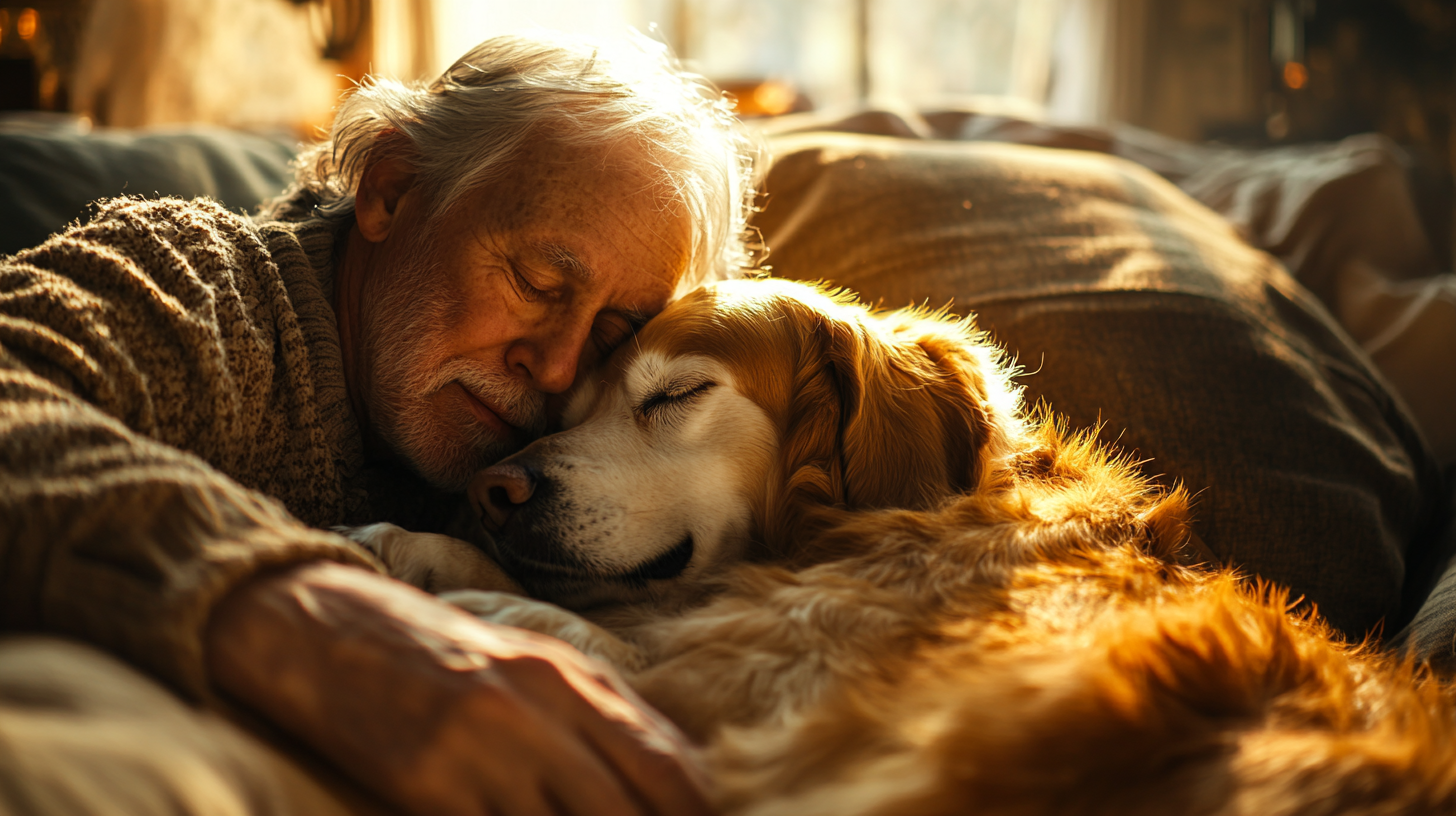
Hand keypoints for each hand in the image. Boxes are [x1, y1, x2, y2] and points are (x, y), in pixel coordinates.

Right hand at [206, 561, 713, 815]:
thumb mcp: (529, 662)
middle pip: (627, 808)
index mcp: (571, 676)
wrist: (320, 626)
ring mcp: (482, 748)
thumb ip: (601, 711)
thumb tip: (677, 772)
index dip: (695, 812)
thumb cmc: (435, 651)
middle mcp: (537, 708)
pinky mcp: (427, 784)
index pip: (666, 763)